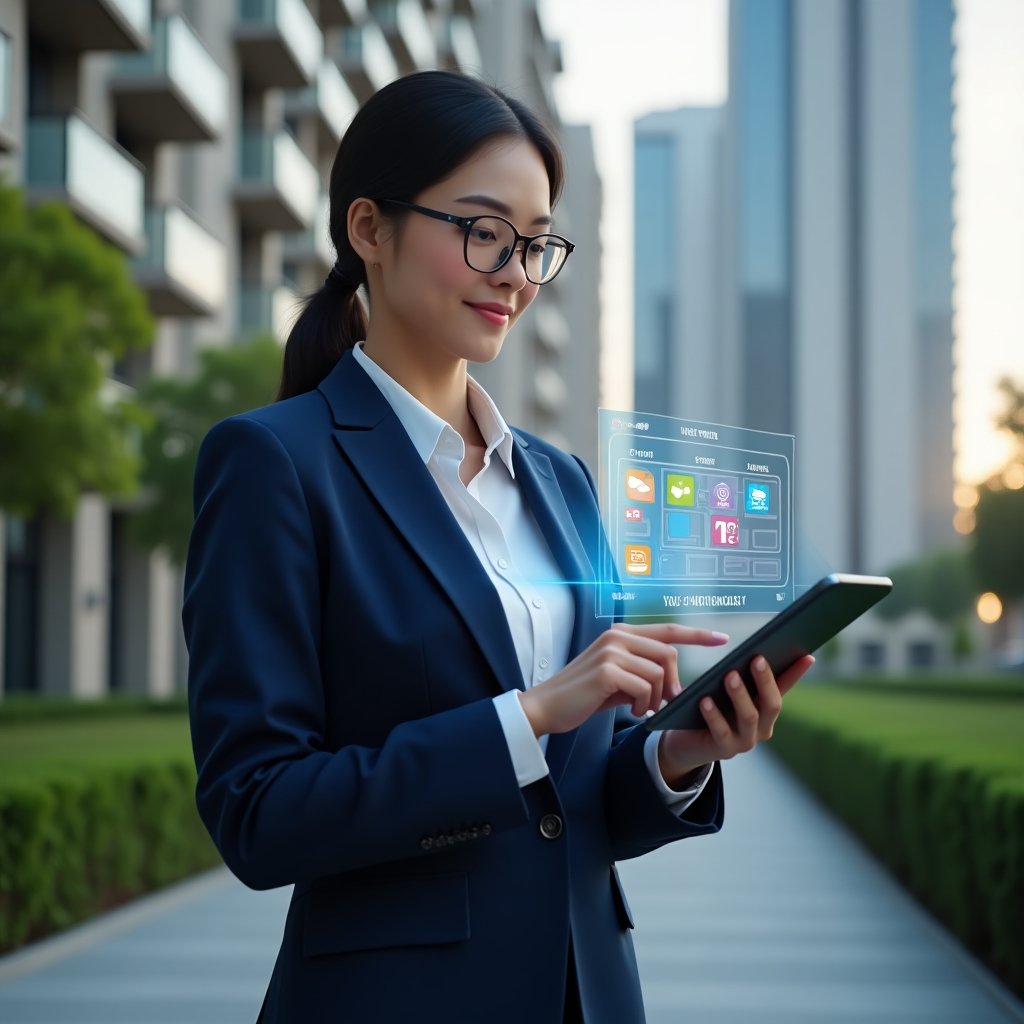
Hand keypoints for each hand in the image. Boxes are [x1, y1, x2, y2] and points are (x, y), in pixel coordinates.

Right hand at [518, 623, 728, 737]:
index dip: (697, 634)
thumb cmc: (584, 696)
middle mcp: (617, 637)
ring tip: (641, 709)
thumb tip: (675, 684)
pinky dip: (644, 705)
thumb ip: (643, 673)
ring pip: (659, 673)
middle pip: (669, 653)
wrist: (547, 708)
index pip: (667, 629)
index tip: (722, 638)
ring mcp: (611, 651)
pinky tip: (632, 711)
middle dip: (673, 682)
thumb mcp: (618, 680)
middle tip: (665, 702)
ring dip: (656, 698)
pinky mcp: (607, 671)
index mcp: (621, 634)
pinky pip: (645, 687)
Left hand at [657, 654, 815, 785]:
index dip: (796, 673)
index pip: (784, 687)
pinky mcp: (724, 750)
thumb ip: (738, 674)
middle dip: (765, 681)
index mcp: (765, 709)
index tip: (807, 655)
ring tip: (730, 675)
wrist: (686, 742)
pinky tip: (705, 701)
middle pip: (771, 704)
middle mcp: (761, 727)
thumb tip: (740, 645)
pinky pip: (721, 731)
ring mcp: (745, 741)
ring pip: (749, 717)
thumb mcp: (725, 689)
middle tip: (757, 659)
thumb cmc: (709, 709)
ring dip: (740, 695)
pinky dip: (714, 715)